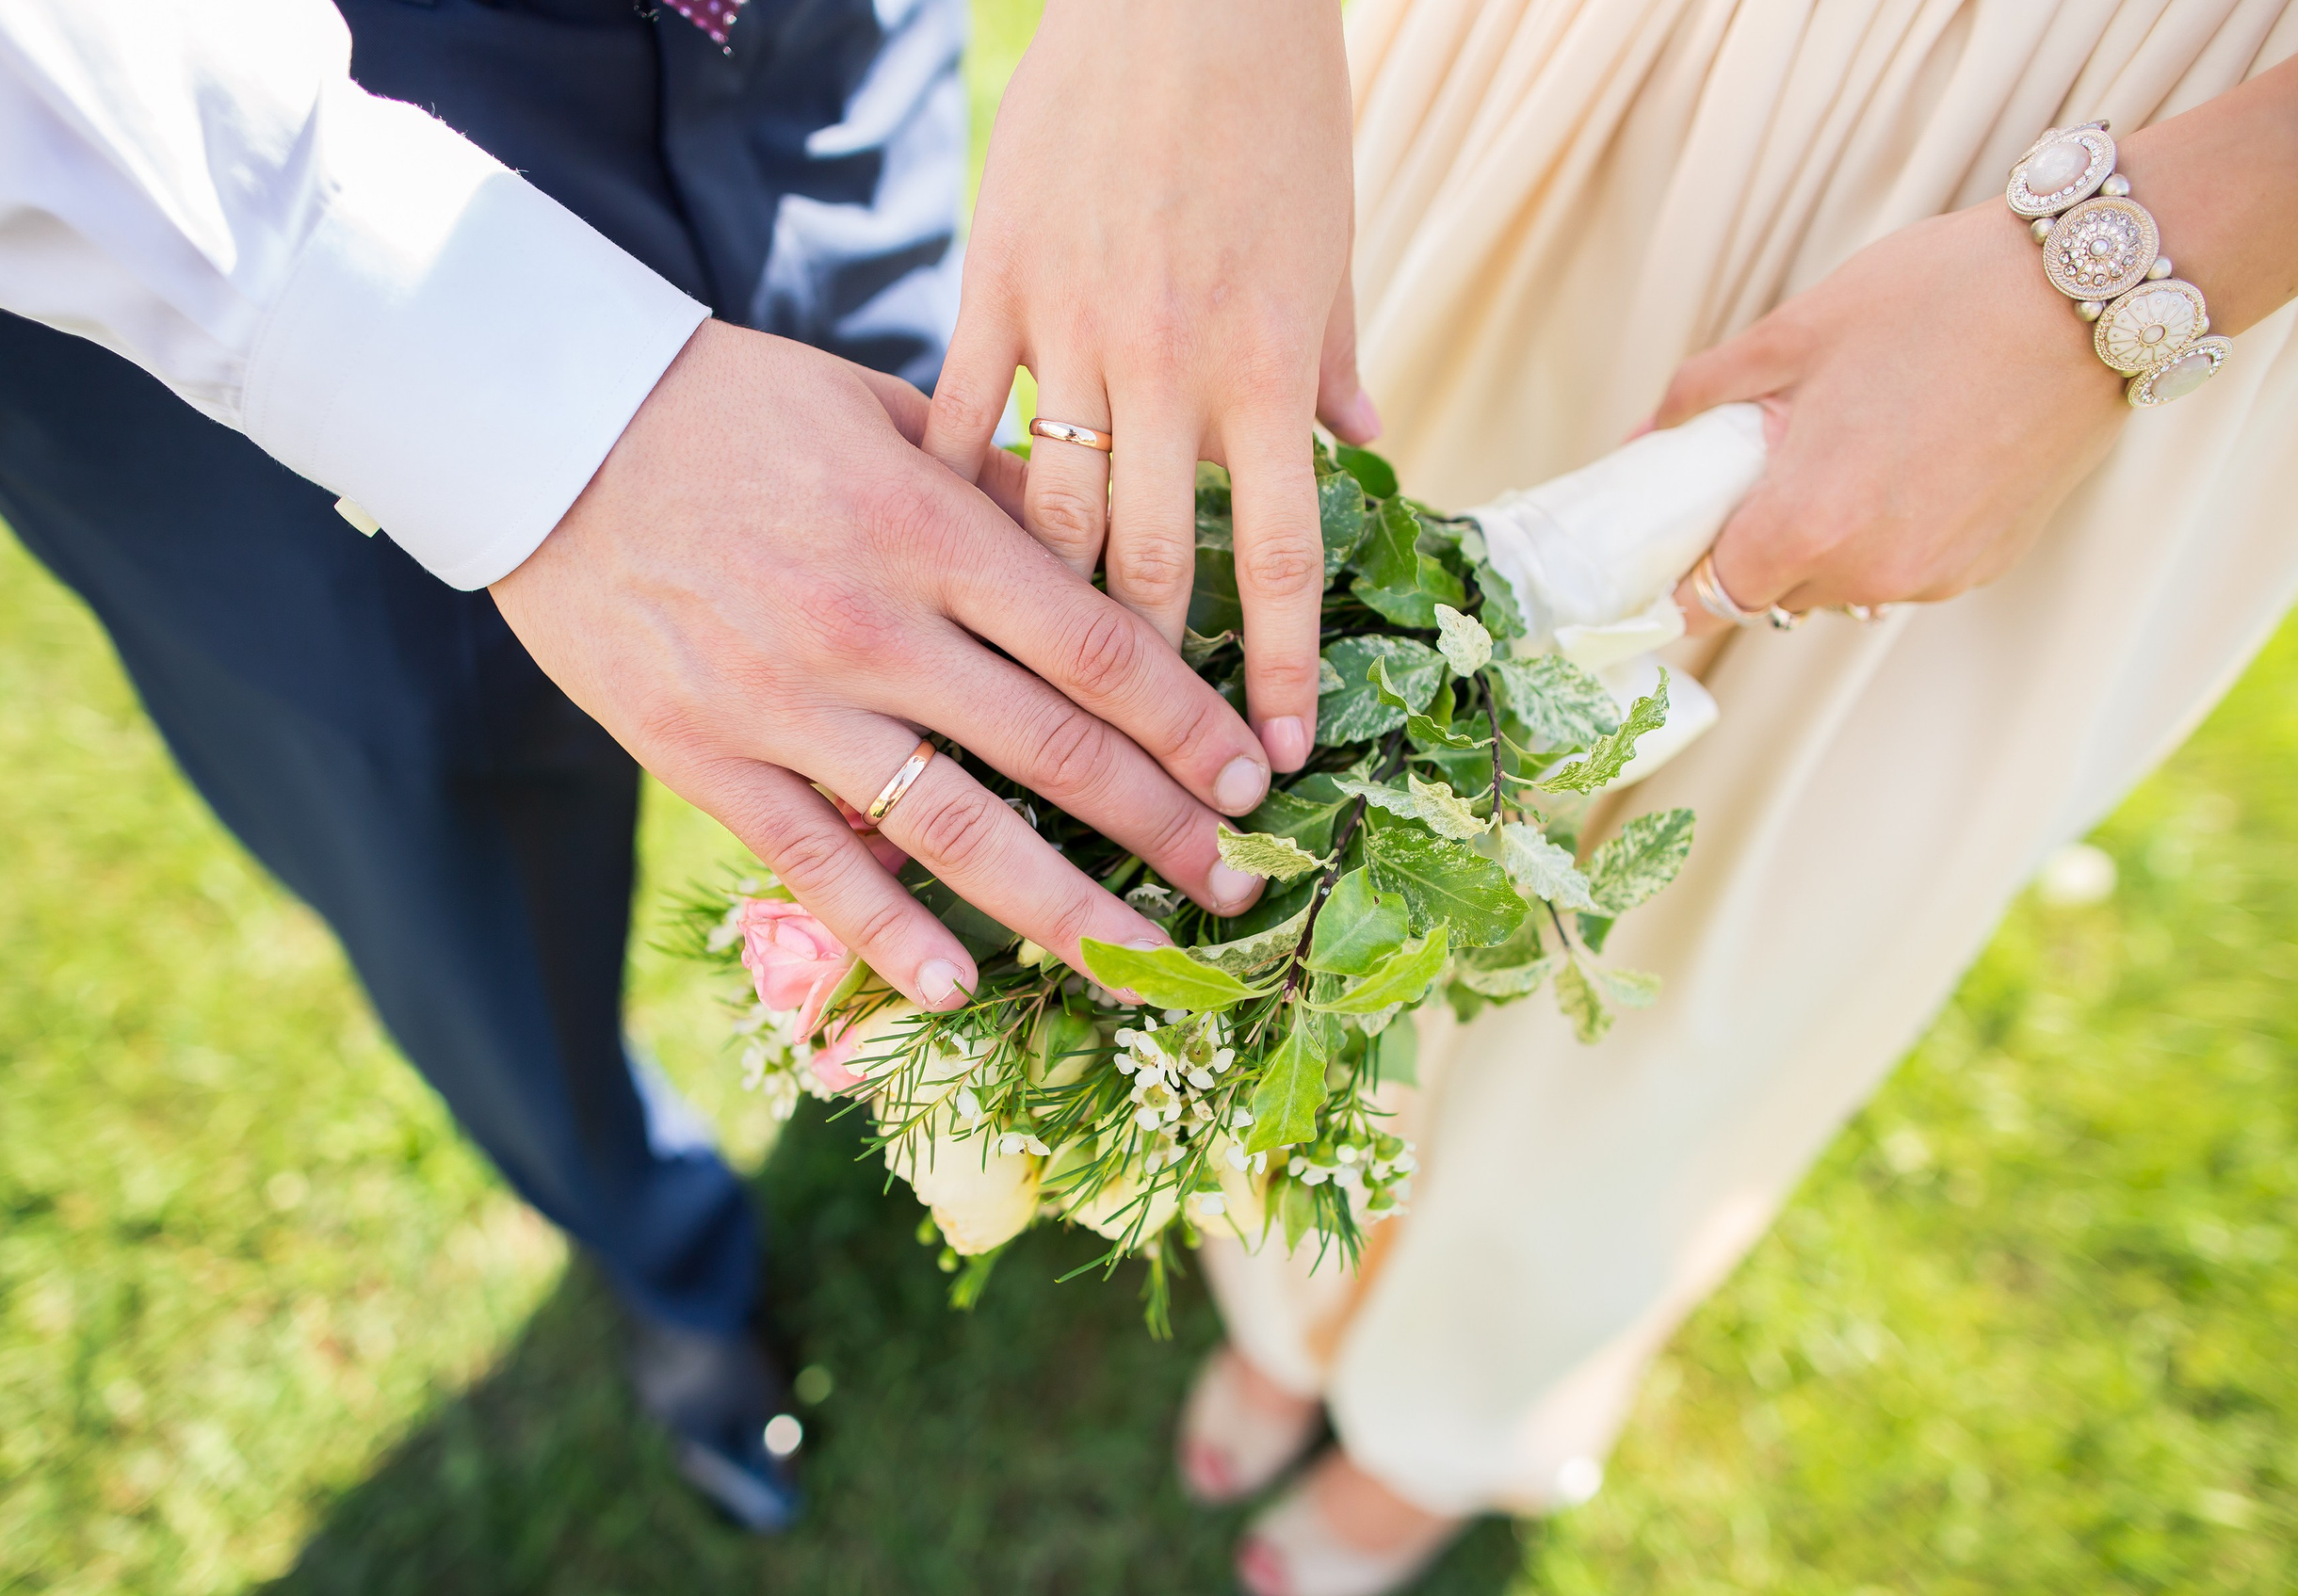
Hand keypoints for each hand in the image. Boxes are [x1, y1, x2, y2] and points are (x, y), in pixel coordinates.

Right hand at [491, 320, 1276, 1010]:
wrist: (542, 428)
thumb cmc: (724, 407)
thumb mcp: (875, 410)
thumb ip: (984, 485)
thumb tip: (1094, 544)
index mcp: (923, 527)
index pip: (1092, 645)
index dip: (1184, 722)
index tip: (1249, 778)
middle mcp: (869, 623)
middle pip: (1050, 747)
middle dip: (1161, 826)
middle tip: (1240, 885)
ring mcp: (784, 700)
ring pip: (950, 827)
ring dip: (1060, 906)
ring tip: (1141, 964)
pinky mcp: (703, 756)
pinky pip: (814, 863)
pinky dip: (889, 933)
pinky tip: (959, 988)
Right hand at [918, 0, 1366, 773]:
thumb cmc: (1276, 109)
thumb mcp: (1328, 244)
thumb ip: (1333, 362)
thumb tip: (1367, 451)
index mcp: (1266, 370)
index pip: (1272, 558)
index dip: (1271, 670)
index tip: (1273, 757)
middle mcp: (1167, 372)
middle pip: (1144, 571)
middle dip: (1150, 686)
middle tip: (1155, 783)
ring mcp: (1067, 334)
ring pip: (1040, 519)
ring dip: (1044, 624)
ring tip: (1037, 707)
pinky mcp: (991, 287)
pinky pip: (960, 414)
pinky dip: (952, 490)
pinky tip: (930, 574)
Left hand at [1654, 202, 2127, 622]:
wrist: (2086, 291)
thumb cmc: (1937, 299)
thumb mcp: (1795, 333)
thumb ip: (1703, 396)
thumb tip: (1643, 438)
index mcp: (1809, 524)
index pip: (1711, 594)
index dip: (1684, 571)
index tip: (1676, 542)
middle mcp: (1871, 571)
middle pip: (1773, 594)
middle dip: (1751, 548)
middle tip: (1753, 478)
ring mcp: (1935, 575)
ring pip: (1839, 587)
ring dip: (1820, 543)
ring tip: (1836, 458)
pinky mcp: (1986, 563)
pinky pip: (1902, 570)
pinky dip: (1883, 535)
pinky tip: (1902, 463)